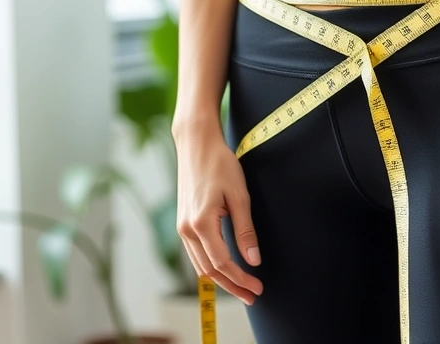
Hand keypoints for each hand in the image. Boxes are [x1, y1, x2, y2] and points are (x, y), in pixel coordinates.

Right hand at [174, 125, 262, 304]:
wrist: (196, 145)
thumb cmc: (220, 165)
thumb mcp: (239, 196)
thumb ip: (245, 231)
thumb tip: (253, 261)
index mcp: (201, 223)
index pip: (222, 263)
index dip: (241, 279)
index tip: (258, 287)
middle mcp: (186, 229)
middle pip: (209, 270)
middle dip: (231, 285)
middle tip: (252, 295)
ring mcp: (181, 227)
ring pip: (199, 265)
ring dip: (220, 279)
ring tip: (241, 287)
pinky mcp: (182, 222)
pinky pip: (195, 254)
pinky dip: (210, 266)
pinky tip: (224, 270)